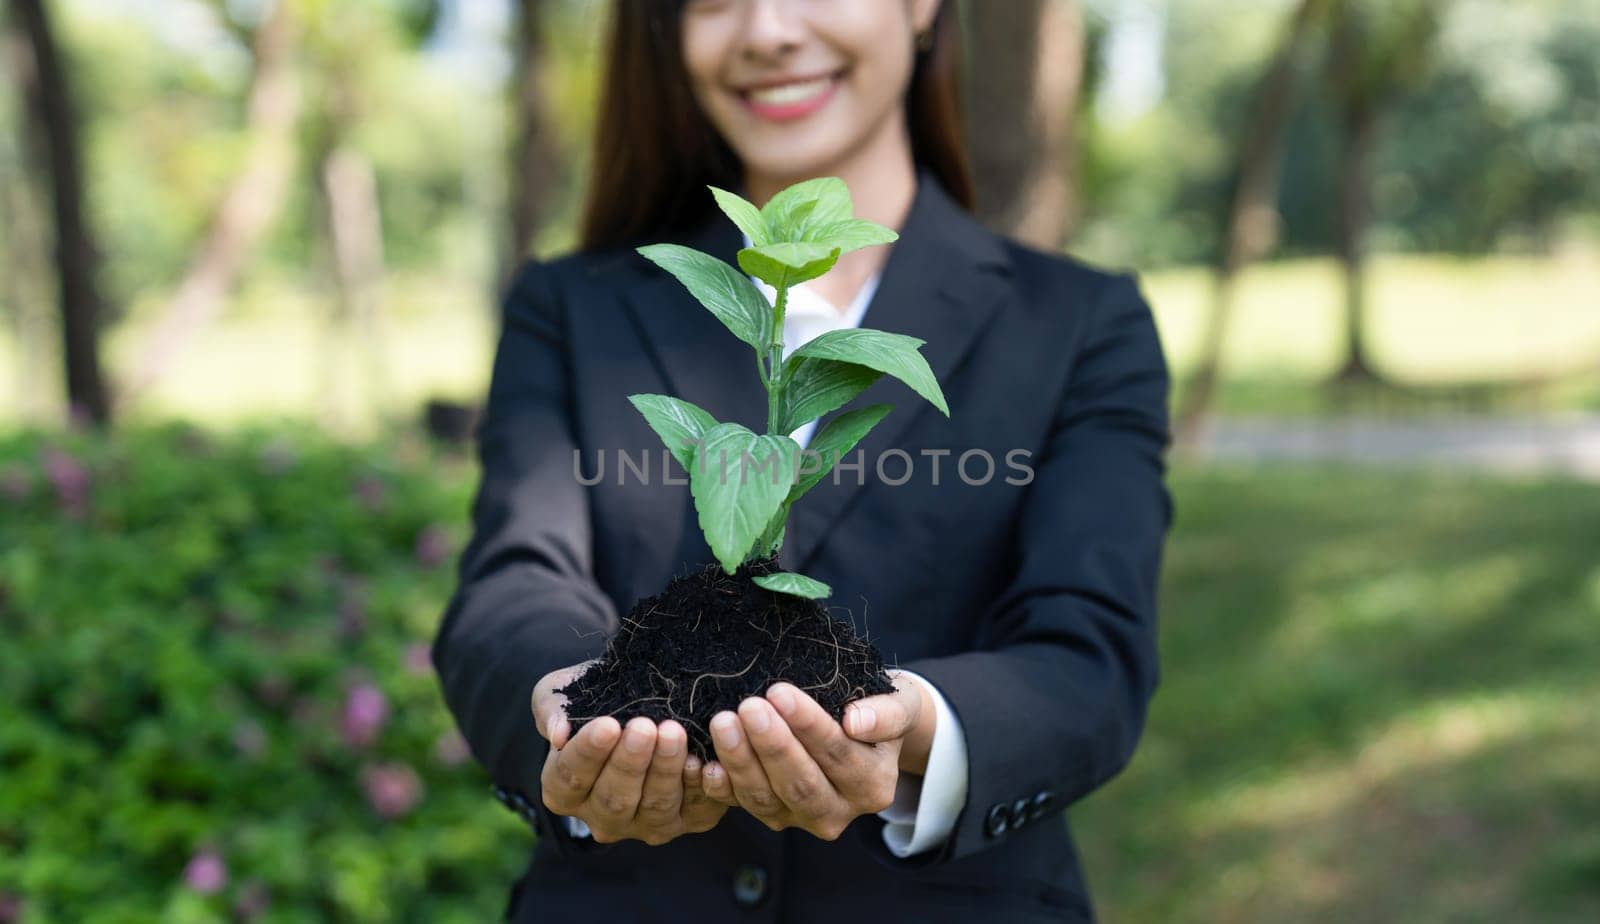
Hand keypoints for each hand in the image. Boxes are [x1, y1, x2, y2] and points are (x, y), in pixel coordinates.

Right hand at [532, 661, 726, 844]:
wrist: (645, 704)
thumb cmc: (596, 702)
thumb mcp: (563, 694)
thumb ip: (551, 708)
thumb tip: (558, 733)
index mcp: (565, 792)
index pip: (570, 778)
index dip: (588, 753)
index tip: (607, 725)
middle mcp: (603, 819)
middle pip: (613, 799)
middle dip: (629, 763)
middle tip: (644, 727)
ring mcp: (646, 825)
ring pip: (655, 807)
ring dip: (665, 770)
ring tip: (674, 733)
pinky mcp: (689, 820)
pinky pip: (696, 810)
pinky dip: (699, 787)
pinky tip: (701, 760)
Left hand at [700, 671, 929, 840]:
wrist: (863, 730)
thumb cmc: (876, 709)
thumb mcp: (899, 704)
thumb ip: (886, 713)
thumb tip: (856, 722)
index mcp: (873, 786)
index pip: (839, 755)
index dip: (809, 727)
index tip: (780, 693)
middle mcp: (839, 811)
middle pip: (801, 785)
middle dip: (771, 746)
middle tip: (748, 707)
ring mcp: (799, 819)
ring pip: (765, 800)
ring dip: (740, 761)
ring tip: (722, 722)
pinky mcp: (768, 814)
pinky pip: (737, 805)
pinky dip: (719, 787)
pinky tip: (704, 763)